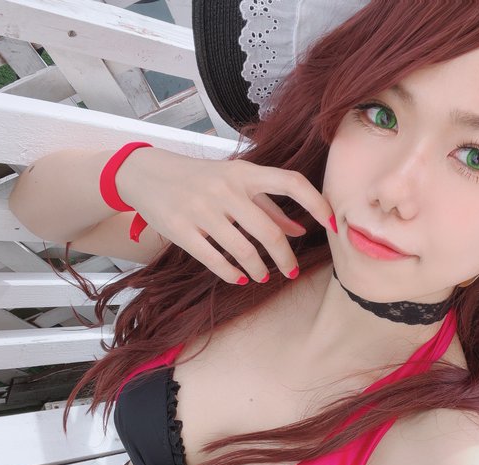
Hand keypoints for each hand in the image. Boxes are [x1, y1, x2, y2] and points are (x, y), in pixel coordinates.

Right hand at [117, 147, 333, 283]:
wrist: (145, 173)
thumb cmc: (198, 178)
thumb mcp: (234, 181)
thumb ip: (269, 205)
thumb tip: (300, 230)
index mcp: (244, 172)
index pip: (291, 183)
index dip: (317, 204)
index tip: (332, 224)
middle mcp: (225, 189)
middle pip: (269, 232)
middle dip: (285, 259)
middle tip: (291, 272)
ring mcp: (202, 209)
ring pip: (243, 250)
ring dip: (258, 270)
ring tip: (262, 277)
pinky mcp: (181, 229)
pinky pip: (214, 260)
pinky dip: (231, 274)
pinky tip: (239, 278)